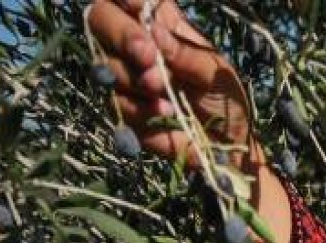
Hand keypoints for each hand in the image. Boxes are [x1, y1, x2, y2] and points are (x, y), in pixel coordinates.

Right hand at [86, 0, 251, 164]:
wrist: (225, 145)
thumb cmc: (226, 99)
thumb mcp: (213, 71)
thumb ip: (184, 52)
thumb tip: (153, 31)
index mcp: (161, 25)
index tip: (136, 6)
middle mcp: (136, 45)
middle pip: (100, 19)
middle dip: (121, 36)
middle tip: (147, 56)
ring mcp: (126, 77)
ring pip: (104, 65)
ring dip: (135, 80)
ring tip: (167, 92)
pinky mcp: (124, 109)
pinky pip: (115, 103)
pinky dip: (141, 109)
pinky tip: (166, 113)